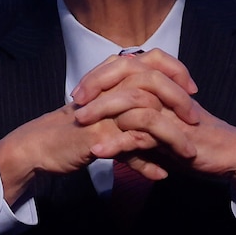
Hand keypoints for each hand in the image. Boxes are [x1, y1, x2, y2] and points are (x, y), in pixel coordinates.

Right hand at [0, 50, 198, 205]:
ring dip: (171, 136)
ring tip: (189, 154)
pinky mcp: (96, 134)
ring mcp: (102, 111)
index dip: (175, 71)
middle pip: (152, 82)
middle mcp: (108, 90)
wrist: (40, 146)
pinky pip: (129, 146)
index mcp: (112, 80)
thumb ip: (133, 120)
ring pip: (146, 114)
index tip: (192, 89)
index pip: (151, 60)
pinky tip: (160, 175)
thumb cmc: (74, 132)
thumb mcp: (107, 120)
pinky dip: (147, 162)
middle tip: (195, 118)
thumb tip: (159, 129)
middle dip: (179, 100)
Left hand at [73, 49, 235, 203]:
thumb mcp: (160, 126)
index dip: (99, 76)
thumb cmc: (194, 139)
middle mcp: (166, 91)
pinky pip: (143, 133)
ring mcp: (171, 110)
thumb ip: (137, 120)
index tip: (77, 92)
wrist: (229, 154)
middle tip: (74, 101)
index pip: (125, 66)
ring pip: (132, 100)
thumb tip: (107, 123)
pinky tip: (99, 151)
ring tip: (79, 123)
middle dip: (96, 85)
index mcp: (161, 84)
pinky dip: (119, 143)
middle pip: (126, 73)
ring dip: (102, 112)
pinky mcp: (177, 133)